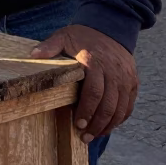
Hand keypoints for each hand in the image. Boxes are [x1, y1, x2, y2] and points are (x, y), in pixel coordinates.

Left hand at [29, 24, 137, 142]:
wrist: (110, 27)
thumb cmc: (82, 36)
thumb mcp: (63, 36)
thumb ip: (49, 46)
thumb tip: (32, 55)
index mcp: (94, 62)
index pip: (93, 92)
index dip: (86, 110)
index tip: (78, 124)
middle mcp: (113, 72)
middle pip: (108, 104)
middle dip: (97, 124)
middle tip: (85, 137)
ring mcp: (125, 78)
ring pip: (120, 108)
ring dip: (108, 125)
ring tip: (95, 136)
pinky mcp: (133, 82)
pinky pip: (129, 105)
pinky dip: (120, 118)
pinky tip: (109, 126)